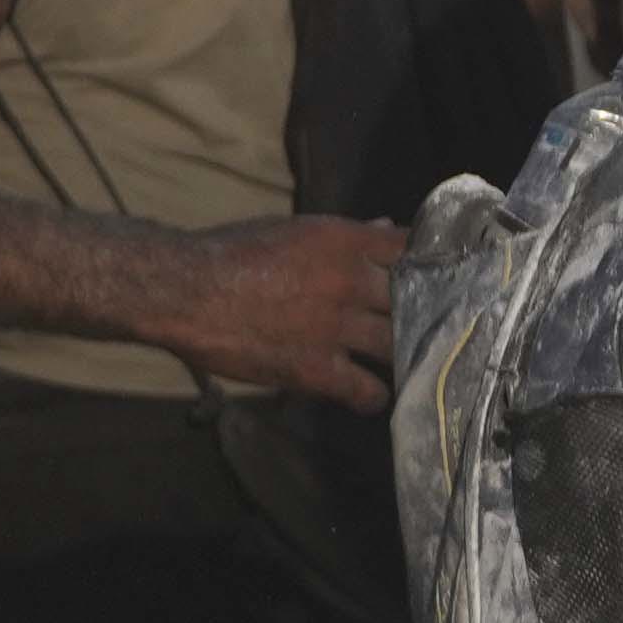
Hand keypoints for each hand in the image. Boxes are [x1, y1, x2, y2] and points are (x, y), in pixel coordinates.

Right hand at [149, 213, 408, 406]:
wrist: (184, 289)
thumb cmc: (232, 252)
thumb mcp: (293, 230)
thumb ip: (345, 236)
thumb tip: (386, 227)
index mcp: (344, 240)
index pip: (413, 249)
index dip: (433, 265)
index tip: (438, 277)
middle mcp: (349, 281)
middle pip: (414, 300)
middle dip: (422, 313)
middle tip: (424, 325)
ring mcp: (336, 327)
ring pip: (398, 345)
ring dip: (402, 354)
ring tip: (401, 362)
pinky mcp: (316, 368)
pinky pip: (367, 390)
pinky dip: (373, 395)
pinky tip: (369, 393)